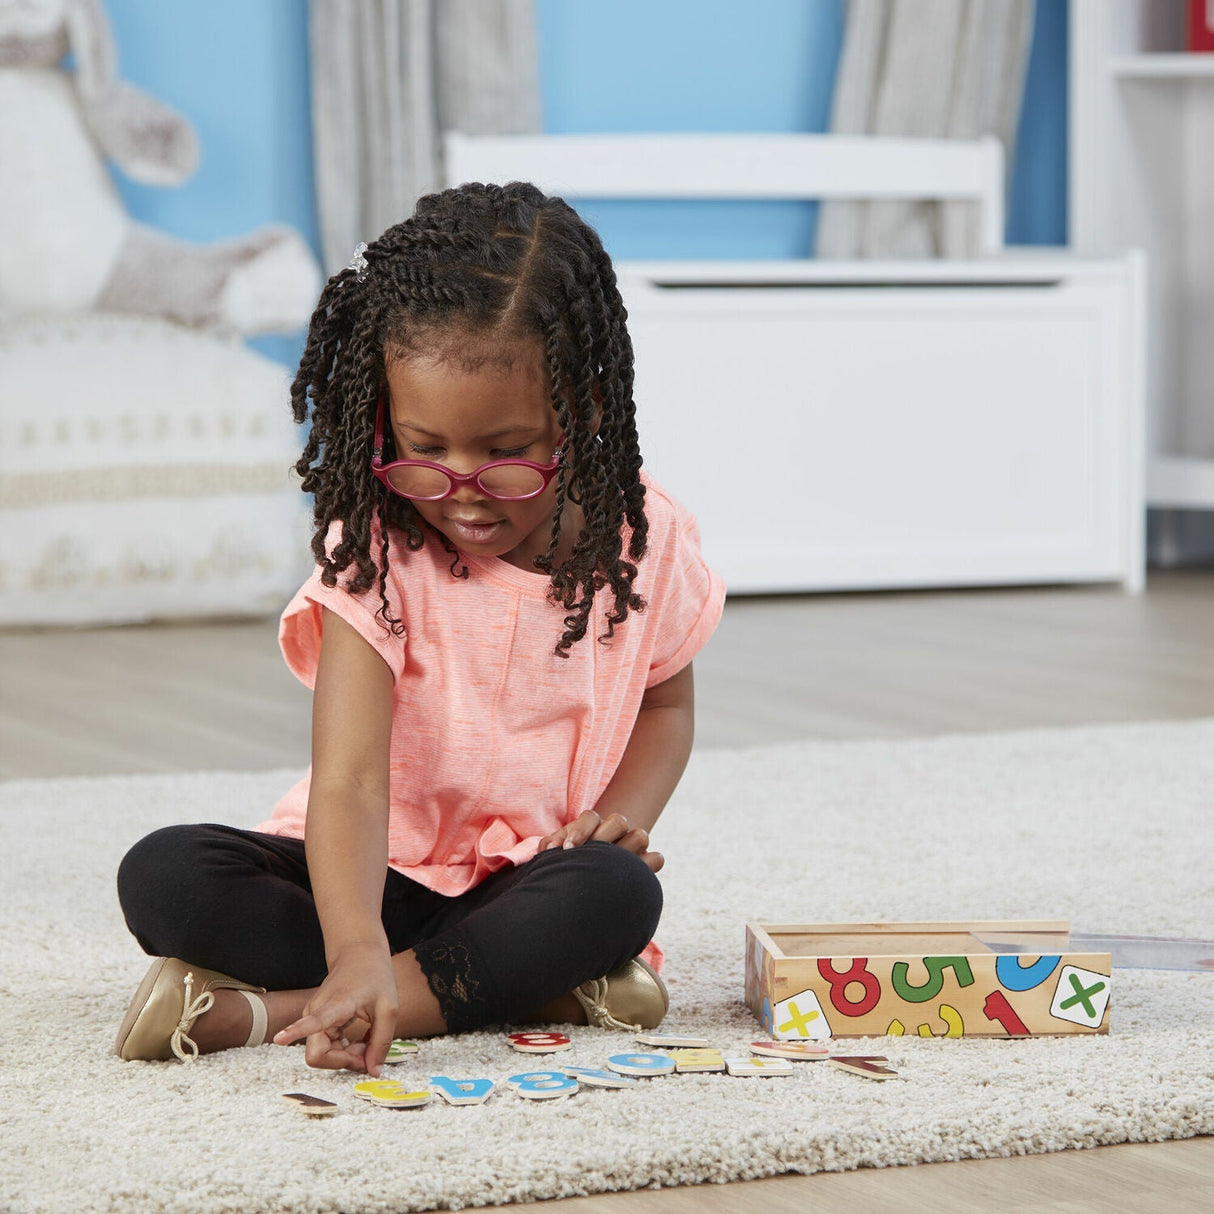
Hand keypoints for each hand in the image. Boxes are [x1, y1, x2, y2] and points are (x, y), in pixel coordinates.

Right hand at [272, 941, 398, 1076]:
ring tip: (367, 1042)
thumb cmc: (374, 976)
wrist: (360, 955)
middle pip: (317, 1055)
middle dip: (343, 1061)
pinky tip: (360, 1041)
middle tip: (368, 1051)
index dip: (295, 1032)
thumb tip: (373, 1071)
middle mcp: (316, 1011)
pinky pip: (327, 1048)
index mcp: (335, 1004)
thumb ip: (381, 1042)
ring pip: (322, 1055)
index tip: (279, 1039)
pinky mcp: (318, 1023)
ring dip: (346, 1056)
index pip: (312, 1021)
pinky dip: (345, 1050)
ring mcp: (314, 1017)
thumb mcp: (389, 1008)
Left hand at [538, 810, 664, 872]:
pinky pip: (656, 858)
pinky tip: (630, 879)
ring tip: (608, 869)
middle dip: (603, 838)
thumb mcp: (556, 855)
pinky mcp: (644, 865)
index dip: (580, 831)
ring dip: (626, 849)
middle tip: (588, 857)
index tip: (567, 850)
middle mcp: (614, 832)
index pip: (590, 817)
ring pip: (640, 835)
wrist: (582, 890)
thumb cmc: (568, 865)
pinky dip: (648, 864)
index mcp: (593, 826)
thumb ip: (551, 847)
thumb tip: (552, 849)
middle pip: (618, 821)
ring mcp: (631, 846)